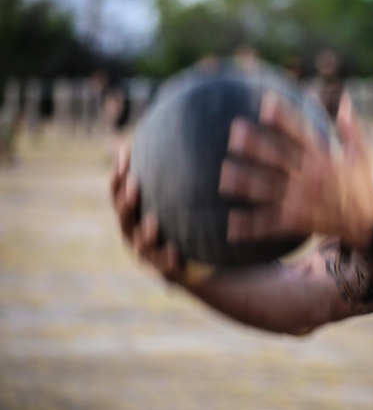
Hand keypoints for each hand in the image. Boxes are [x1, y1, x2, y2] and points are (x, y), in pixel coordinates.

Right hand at [109, 146, 184, 280]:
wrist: (216, 266)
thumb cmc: (195, 228)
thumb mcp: (189, 200)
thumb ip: (180, 175)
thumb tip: (184, 133)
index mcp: (137, 221)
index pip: (121, 196)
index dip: (119, 176)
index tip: (125, 151)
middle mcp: (139, 239)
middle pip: (125, 220)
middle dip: (126, 201)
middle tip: (134, 181)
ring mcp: (153, 259)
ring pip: (143, 247)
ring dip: (145, 233)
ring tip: (152, 220)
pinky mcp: (171, 276)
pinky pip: (168, 271)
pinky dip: (169, 260)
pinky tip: (177, 250)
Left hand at [221, 92, 372, 250]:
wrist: (366, 225)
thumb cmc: (360, 186)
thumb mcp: (361, 155)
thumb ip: (351, 128)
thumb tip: (344, 99)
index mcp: (323, 159)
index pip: (301, 133)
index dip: (284, 118)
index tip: (265, 103)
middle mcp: (309, 179)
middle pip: (278, 159)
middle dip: (256, 146)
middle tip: (235, 133)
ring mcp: (300, 202)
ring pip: (268, 190)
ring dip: (245, 183)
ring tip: (224, 174)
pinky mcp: (295, 223)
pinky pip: (269, 225)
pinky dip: (249, 226)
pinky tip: (230, 225)